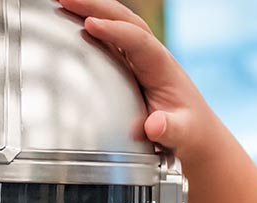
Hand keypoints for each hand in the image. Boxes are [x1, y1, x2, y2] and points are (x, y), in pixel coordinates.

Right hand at [57, 0, 219, 158]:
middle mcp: (152, 54)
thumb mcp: (183, 135)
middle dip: (96, 6)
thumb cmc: (188, 131)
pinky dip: (90, 23)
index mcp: (163, 67)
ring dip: (90, 8)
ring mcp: (141, 56)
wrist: (196, 131)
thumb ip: (169, 130)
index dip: (115, 31)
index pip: (138, 40)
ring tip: (60, 0)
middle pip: (125, 20)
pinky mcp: (131, 62)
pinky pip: (110, 36)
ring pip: (116, 22)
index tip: (90, 25)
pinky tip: (69, 18)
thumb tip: (154, 126)